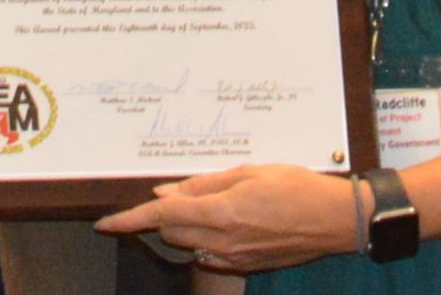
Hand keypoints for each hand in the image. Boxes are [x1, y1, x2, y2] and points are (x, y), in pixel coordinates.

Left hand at [95, 166, 362, 273]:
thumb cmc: (297, 188)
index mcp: (220, 213)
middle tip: (178, 193)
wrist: (335, 220)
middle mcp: (222, 241)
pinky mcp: (246, 267)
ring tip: (209, 205)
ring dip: (185, 227)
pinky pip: (210, 256)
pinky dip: (205, 241)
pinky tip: (224, 224)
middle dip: (163, 214)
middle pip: (170, 232)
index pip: (160, 216)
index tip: (105, 223)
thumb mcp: (248, 172)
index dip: (128, 219)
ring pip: (189, 245)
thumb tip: (167, 191)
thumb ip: (203, 184)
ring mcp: (234, 258)